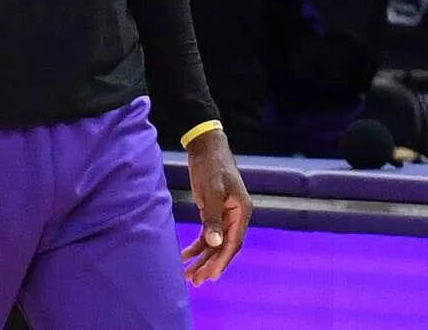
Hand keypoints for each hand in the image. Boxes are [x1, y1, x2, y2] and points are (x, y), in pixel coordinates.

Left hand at [181, 129, 251, 285]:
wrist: (205, 147)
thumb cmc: (211, 166)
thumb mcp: (212, 191)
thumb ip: (213, 217)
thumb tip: (214, 243)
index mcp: (241, 213)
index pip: (233, 243)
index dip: (222, 261)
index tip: (211, 276)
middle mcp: (236, 217)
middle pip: (224, 247)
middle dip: (210, 264)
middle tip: (195, 281)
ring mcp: (224, 216)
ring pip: (214, 243)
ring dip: (203, 259)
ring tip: (189, 275)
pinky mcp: (212, 212)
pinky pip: (206, 234)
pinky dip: (197, 246)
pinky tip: (186, 256)